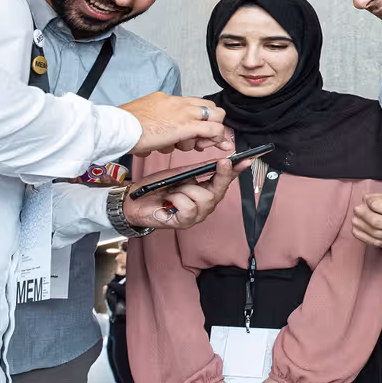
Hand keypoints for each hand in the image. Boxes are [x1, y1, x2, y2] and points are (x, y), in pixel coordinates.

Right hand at [120, 93, 232, 154]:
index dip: (203, 118)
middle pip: (211, 108)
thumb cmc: (126, 126)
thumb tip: (163, 134)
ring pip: (213, 119)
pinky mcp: (186, 126)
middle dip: (211, 124)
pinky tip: (214, 146)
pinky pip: (212, 129)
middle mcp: (178, 103)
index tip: (199, 132)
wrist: (120, 127)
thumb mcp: (145, 117)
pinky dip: (217, 138)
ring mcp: (184, 113)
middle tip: (200, 140)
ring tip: (182, 146)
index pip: (196, 103)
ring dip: (202, 137)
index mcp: (167, 99)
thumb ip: (157, 121)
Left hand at [124, 159, 250, 229]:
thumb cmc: (158, 188)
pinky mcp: (184, 223)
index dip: (236, 170)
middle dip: (222, 175)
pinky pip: (189, 208)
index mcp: (205, 190)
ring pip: (205, 198)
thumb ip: (200, 169)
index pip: (225, 180)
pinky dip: (177, 199)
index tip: (246, 160)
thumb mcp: (181, 174)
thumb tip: (220, 159)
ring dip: (188, 189)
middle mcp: (204, 204)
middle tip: (222, 162)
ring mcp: (196, 215)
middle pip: (220, 190)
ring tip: (175, 189)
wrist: (135, 200)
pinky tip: (169, 199)